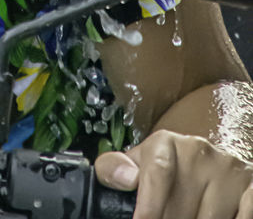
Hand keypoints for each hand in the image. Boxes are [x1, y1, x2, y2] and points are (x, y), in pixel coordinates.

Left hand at [97, 130, 252, 218]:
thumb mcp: (137, 163)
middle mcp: (199, 152)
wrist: (202, 162)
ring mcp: (228, 170)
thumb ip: (114, 168)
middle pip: (181, 209)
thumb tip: (126, 178)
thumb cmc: (164, 168)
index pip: (158, 174)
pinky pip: (242, 217)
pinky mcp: (250, 186)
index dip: (148, 207)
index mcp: (165, 143)